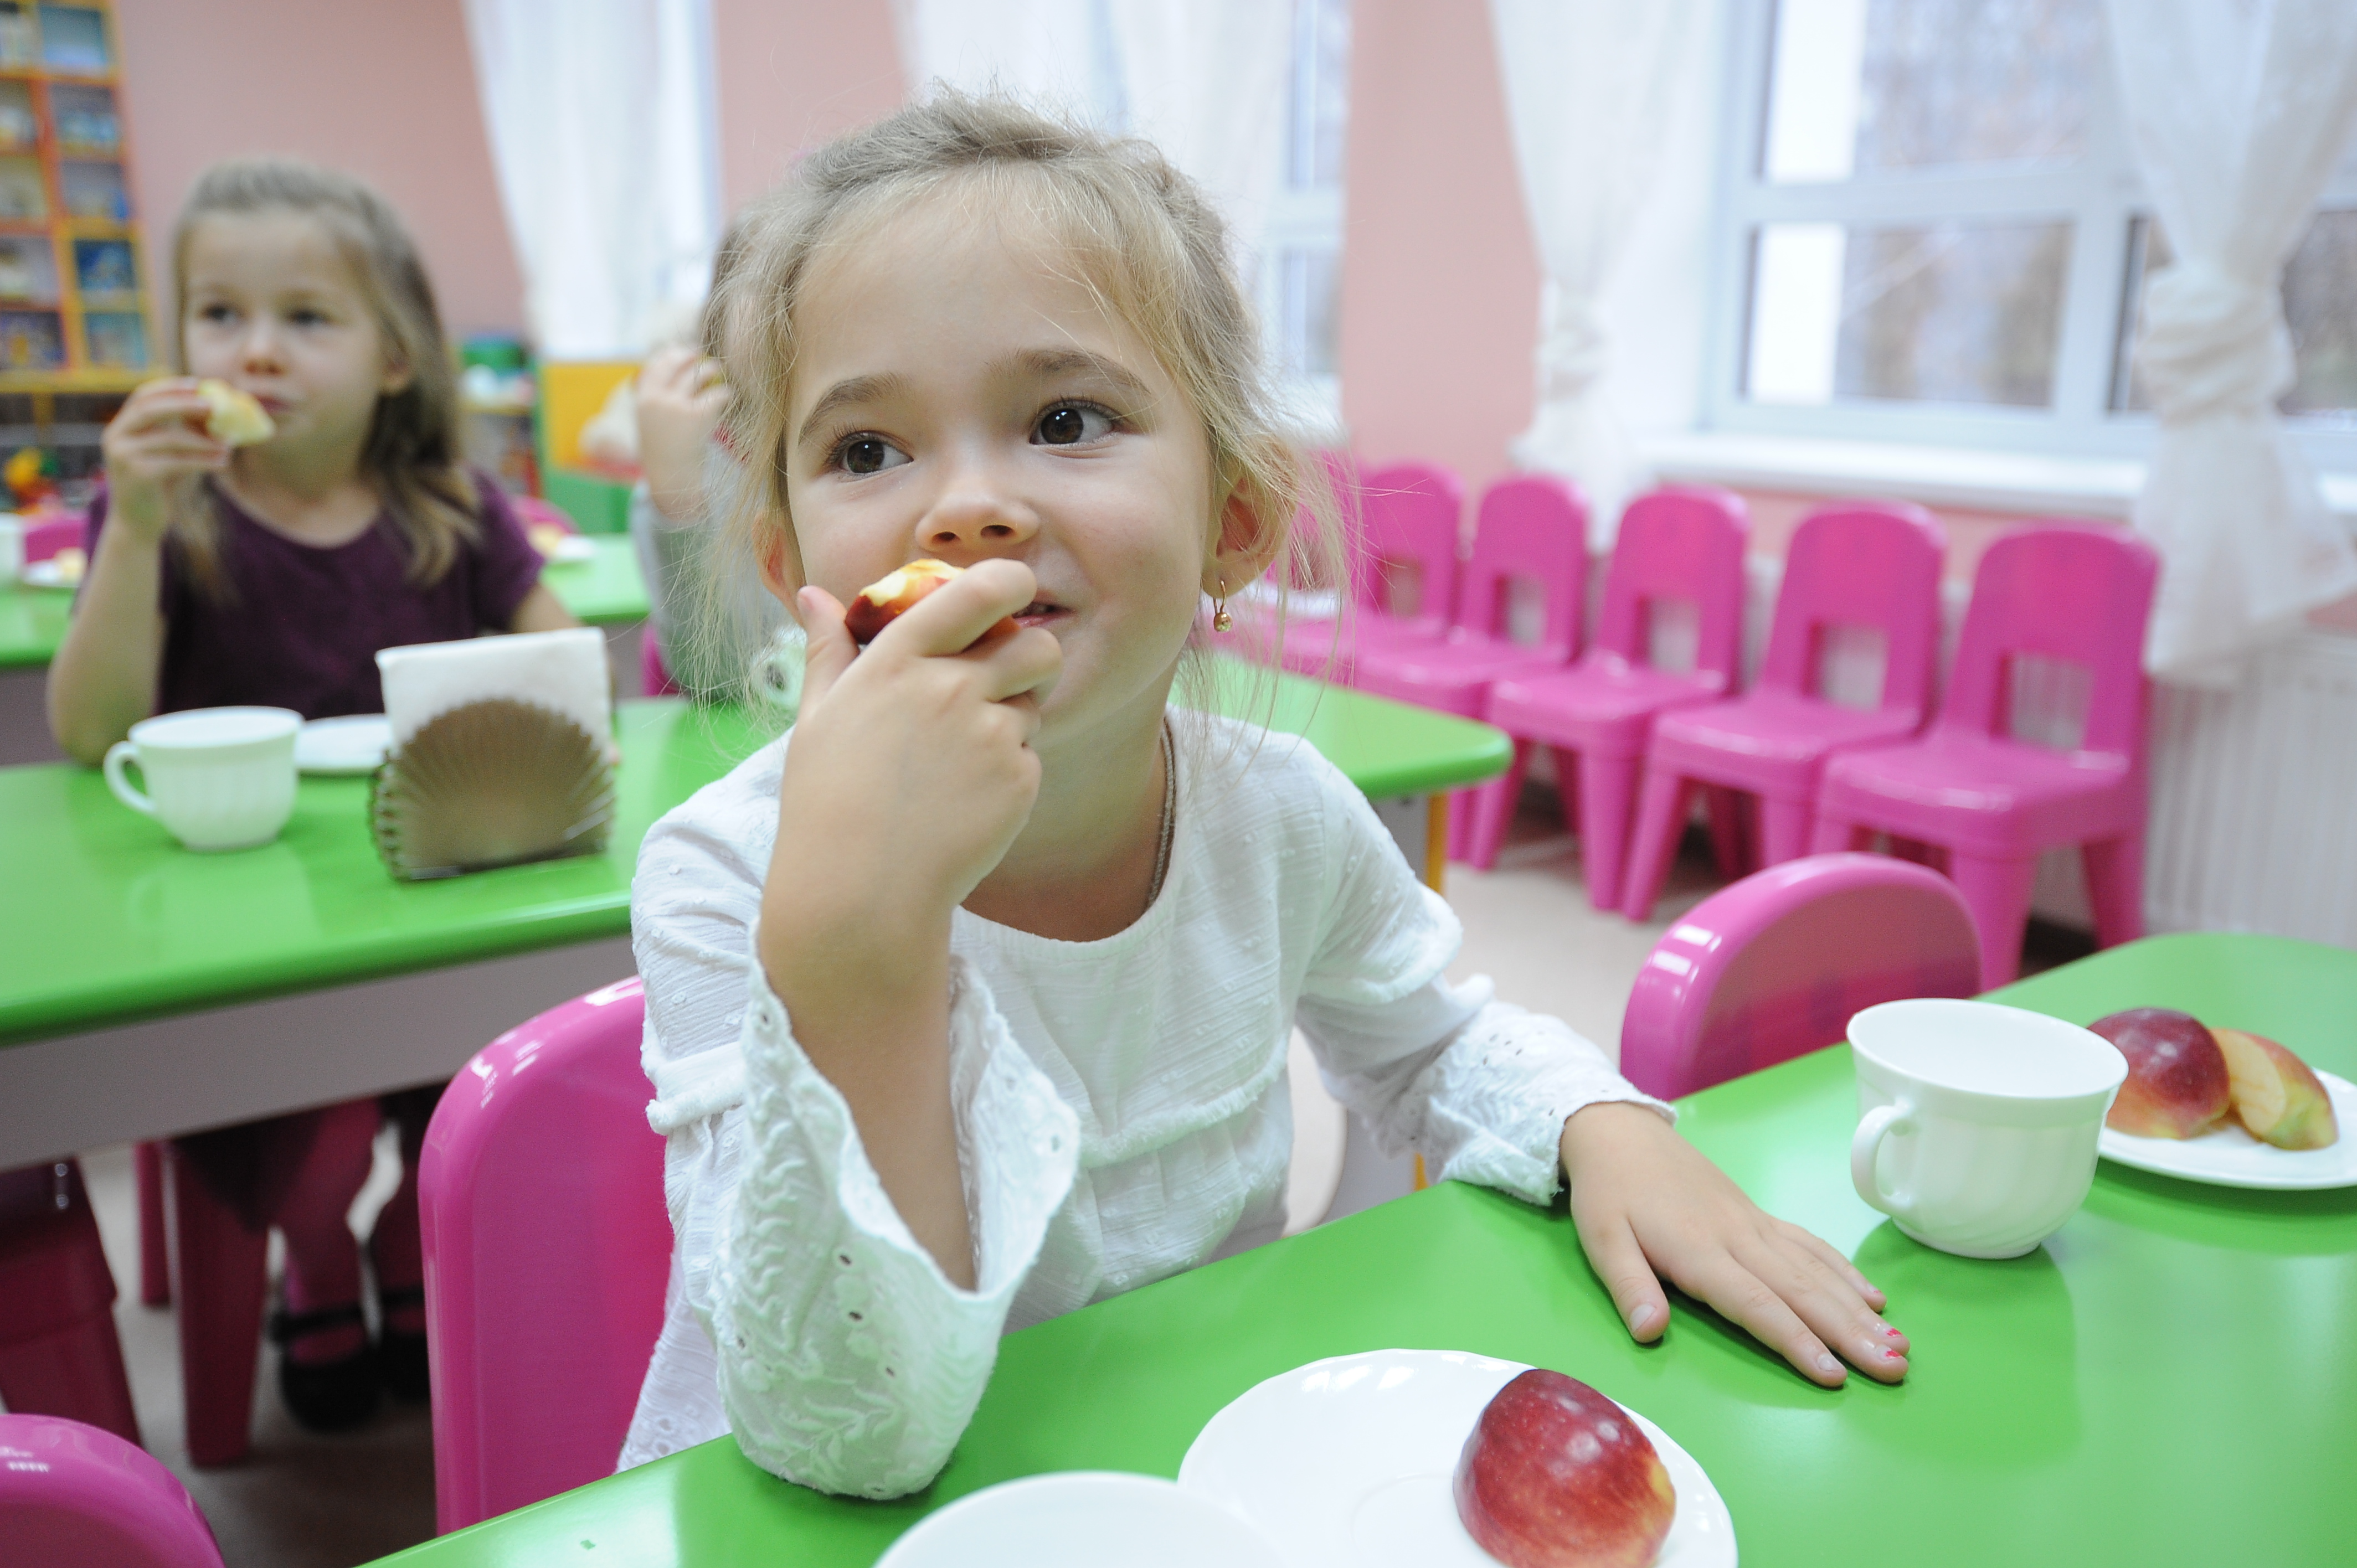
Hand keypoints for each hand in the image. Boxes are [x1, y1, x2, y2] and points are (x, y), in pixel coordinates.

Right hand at [101, 378, 227, 544]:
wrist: (138, 524)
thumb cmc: (159, 486)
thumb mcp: (169, 454)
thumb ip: (183, 433)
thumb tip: (217, 413)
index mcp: (121, 427)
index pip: (142, 396)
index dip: (169, 387)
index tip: (198, 384)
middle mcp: (115, 436)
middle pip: (150, 409)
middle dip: (184, 404)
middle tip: (214, 406)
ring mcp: (123, 455)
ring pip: (169, 438)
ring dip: (203, 440)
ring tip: (229, 444)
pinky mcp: (136, 475)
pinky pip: (176, 461)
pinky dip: (203, 460)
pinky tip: (223, 462)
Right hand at [636, 345, 726, 520]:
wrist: (672, 478)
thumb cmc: (663, 451)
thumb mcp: (651, 422)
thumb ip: (657, 398)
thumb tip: (674, 371)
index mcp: (643, 399)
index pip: (656, 364)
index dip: (672, 354)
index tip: (684, 351)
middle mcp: (658, 398)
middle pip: (678, 363)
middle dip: (692, 356)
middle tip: (705, 358)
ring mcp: (678, 405)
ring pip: (699, 373)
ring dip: (712, 369)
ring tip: (718, 371)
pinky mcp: (699, 414)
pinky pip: (717, 393)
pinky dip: (725, 393)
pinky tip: (728, 396)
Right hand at [770, 558, 1061, 945]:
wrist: (859, 892)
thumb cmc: (827, 802)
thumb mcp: (817, 718)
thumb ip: (828, 649)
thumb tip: (817, 595)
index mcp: (898, 660)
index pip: (978, 591)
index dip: (1010, 582)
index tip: (1012, 592)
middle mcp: (950, 688)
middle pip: (1037, 644)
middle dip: (1033, 654)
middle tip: (1006, 678)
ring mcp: (990, 735)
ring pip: (1036, 703)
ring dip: (1015, 716)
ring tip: (962, 757)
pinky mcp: (1019, 781)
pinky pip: (1031, 756)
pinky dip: (1009, 772)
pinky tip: (964, 800)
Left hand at [1559, 1102, 1908, 1387]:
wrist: (1620, 1132)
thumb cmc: (1608, 1193)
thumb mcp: (1600, 1241)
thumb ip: (1629, 1287)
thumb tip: (1650, 1334)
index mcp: (1698, 1250)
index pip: (1756, 1304)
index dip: (1796, 1340)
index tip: (1834, 1375)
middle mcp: (1737, 1237)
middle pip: (1802, 1291)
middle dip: (1850, 1334)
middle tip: (1895, 1369)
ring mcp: (1753, 1224)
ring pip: (1816, 1270)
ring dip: (1858, 1309)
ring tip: (1899, 1343)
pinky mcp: (1758, 1215)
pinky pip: (1809, 1244)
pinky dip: (1844, 1271)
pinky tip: (1872, 1297)